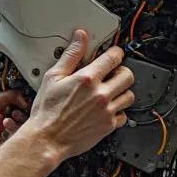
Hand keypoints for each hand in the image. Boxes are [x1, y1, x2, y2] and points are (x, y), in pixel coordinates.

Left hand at [0, 89, 29, 176]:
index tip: (21, 98)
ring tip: (16, 119)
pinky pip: (17, 132)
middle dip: (18, 105)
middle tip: (23, 109)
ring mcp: (2, 131)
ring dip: (20, 118)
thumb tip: (0, 117)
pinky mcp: (7, 141)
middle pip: (10, 107)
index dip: (10, 96)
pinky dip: (20, 130)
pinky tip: (19, 132)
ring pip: (15, 119)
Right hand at [26, 29, 133, 163]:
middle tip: (113, 73)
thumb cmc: (47, 110)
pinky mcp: (108, 126)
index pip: (113, 58)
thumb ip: (70, 55)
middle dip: (122, 71)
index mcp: (87, 79)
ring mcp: (106, 111)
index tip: (114, 53)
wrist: (47, 139)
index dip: (116, 52)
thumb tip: (80, 38)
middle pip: (128, 75)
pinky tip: (106, 109)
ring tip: (111, 91)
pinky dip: (117, 111)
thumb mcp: (53, 77)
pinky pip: (123, 115)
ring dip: (122, 91)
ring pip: (129, 96)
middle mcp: (101, 94)